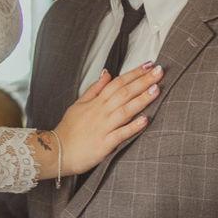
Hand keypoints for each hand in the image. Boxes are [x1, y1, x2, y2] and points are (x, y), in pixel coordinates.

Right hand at [43, 62, 162, 176]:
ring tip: (156, 89)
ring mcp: (103, 128)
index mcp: (96, 102)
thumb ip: (95, 89)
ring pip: (124, 110)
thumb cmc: (69, 129)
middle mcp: (101, 112)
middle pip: (124, 93)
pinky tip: (146, 120)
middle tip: (160, 71)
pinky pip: (120, 134)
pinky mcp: (104, 144)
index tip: (149, 64)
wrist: (57, 152)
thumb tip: (107, 72)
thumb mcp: (79, 104)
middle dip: (143, 81)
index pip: (117, 83)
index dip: (134, 73)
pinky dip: (133, 127)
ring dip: (141, 99)